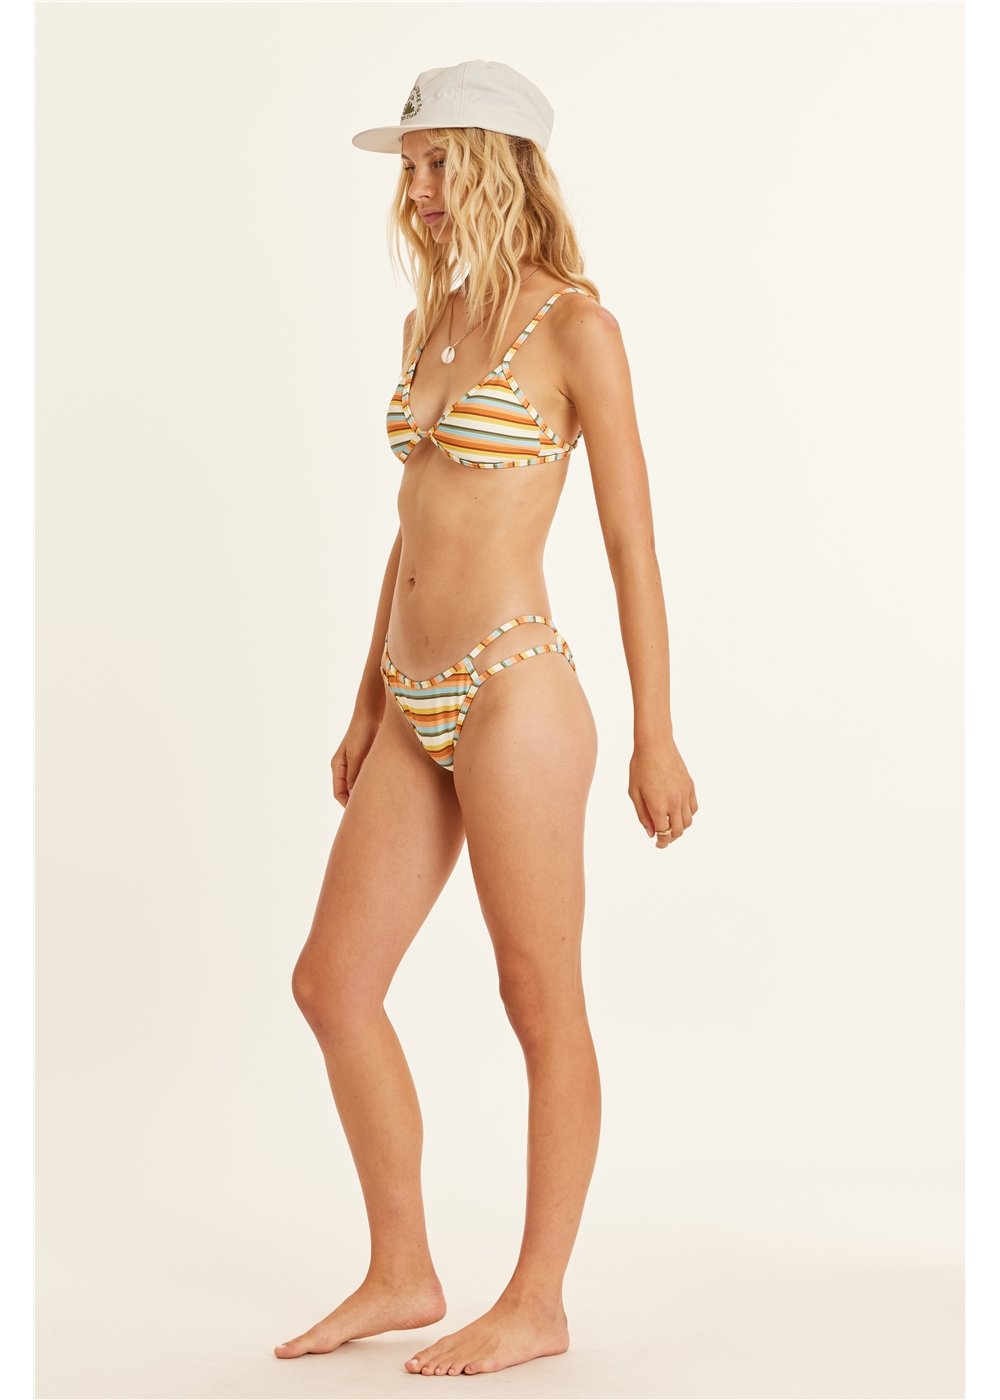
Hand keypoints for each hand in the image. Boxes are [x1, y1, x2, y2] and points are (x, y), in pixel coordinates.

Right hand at [331, 708, 382, 806]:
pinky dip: (377, 785)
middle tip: (372, 814)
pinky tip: (388, 790)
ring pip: (362, 785)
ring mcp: (358, 764)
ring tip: (381, 804)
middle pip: (350, 791)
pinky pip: (372, 777)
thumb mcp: (356, 756)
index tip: (359, 815)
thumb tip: (355, 796)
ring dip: (369, 794)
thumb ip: (354, 776)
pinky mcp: (370, 760)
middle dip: (359, 802)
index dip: (347, 806)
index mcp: (338, 767)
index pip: (339, 793)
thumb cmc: (362, 732)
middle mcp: (347, 767)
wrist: (374, 713)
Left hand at [628, 735, 697, 849]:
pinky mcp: (690, 786)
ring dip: (680, 827)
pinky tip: (678, 811)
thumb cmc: (640, 767)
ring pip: (689, 821)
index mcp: (658, 806)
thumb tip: (651, 833)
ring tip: (670, 824)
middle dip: (671, 838)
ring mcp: (684, 794)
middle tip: (663, 837)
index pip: (664, 834)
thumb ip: (643, 815)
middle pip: (678, 831)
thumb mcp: (634, 793)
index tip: (658, 844)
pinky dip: (688, 814)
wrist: (655, 745)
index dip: (662, 843)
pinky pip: (694, 808)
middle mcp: (674, 802)